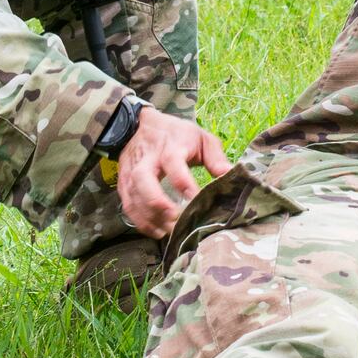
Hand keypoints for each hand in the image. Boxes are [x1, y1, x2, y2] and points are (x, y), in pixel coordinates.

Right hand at [113, 107, 231, 239]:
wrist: (139, 125)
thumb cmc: (176, 134)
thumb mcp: (200, 138)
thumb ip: (216, 158)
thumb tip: (232, 177)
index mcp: (170, 146)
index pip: (174, 164)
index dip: (185, 184)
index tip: (197, 201)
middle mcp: (147, 159)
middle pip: (144, 180)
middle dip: (158, 203)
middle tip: (176, 220)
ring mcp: (132, 171)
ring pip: (134, 196)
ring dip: (150, 217)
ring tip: (170, 231)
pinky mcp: (124, 183)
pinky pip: (128, 205)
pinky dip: (141, 222)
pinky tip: (157, 232)